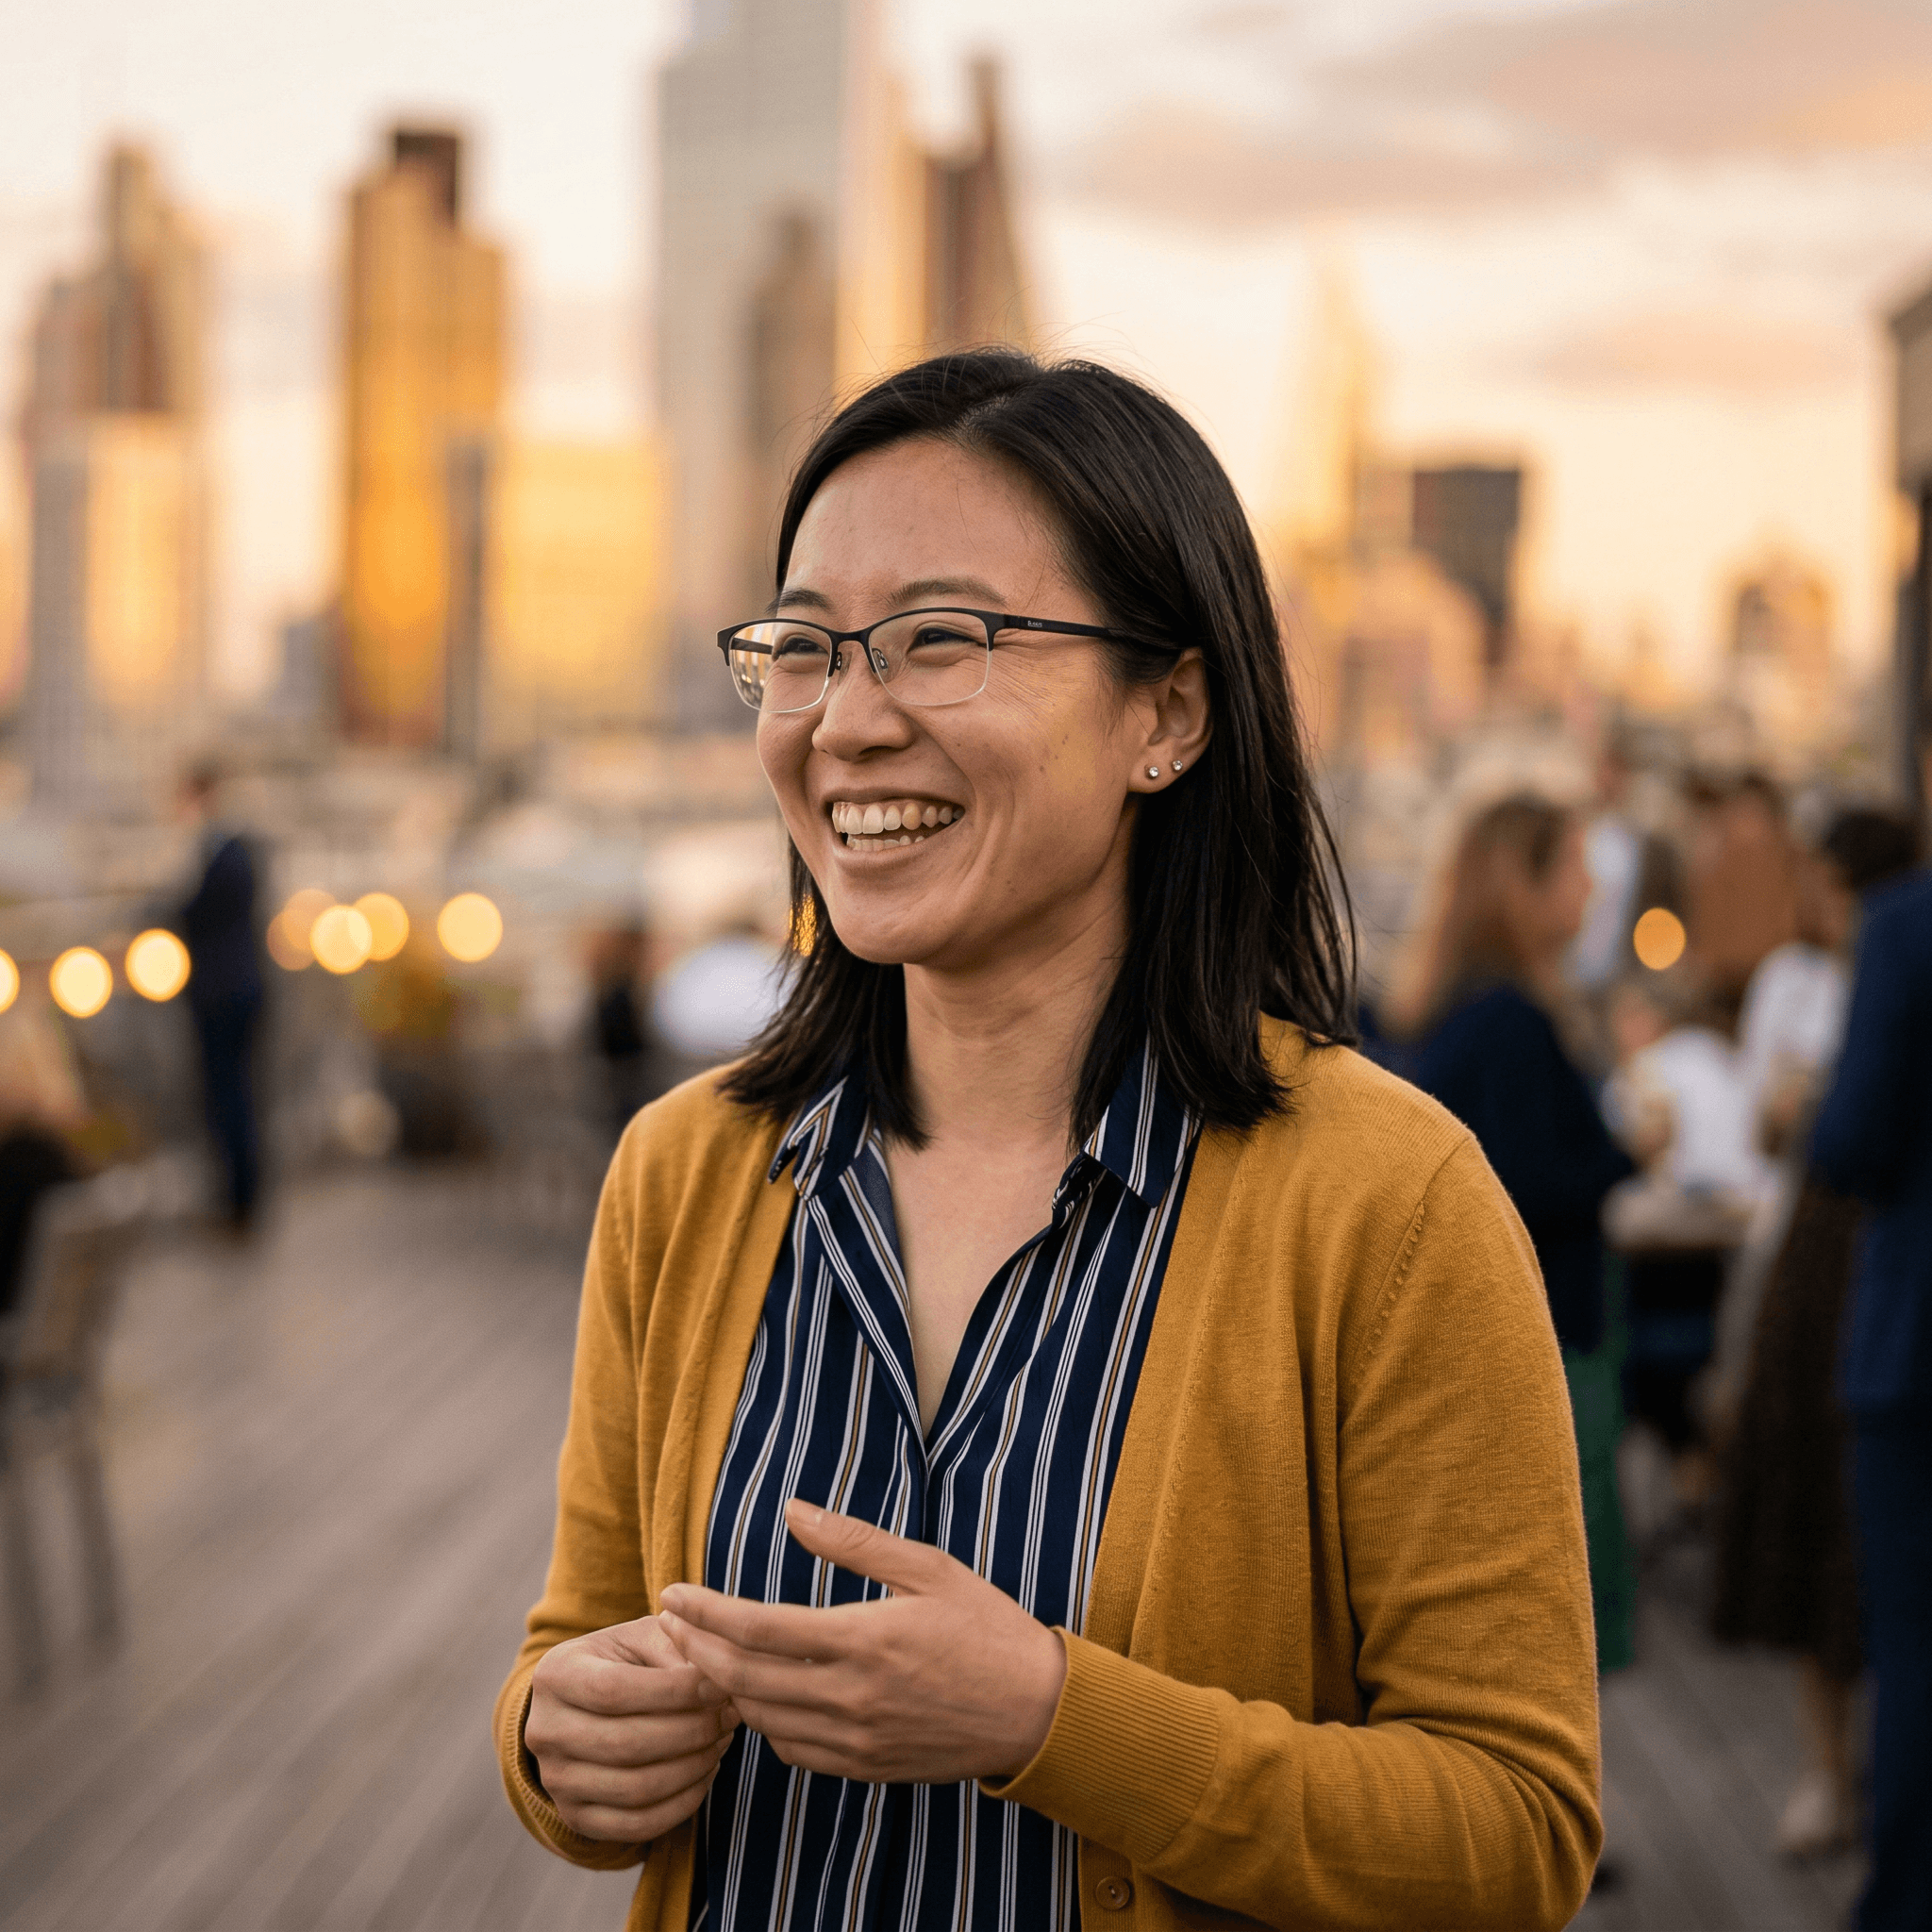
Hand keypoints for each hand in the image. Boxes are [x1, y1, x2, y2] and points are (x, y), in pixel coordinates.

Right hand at [525, 1615, 740, 1841]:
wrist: (586, 1706)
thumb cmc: (626, 1662)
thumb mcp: (644, 1638)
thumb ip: (676, 1648)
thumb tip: (715, 1681)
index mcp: (556, 1674)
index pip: (614, 1690)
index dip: (673, 1692)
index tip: (720, 1685)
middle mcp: (543, 1731)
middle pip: (625, 1744)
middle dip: (691, 1731)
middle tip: (731, 1715)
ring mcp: (556, 1781)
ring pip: (634, 1789)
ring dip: (692, 1767)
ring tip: (722, 1740)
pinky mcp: (576, 1818)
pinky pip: (636, 1825)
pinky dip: (682, 1803)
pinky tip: (707, 1772)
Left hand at [658, 1500, 1066, 1784]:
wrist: (1035, 1709)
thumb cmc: (985, 1625)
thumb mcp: (927, 1567)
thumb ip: (853, 1541)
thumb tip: (794, 1510)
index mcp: (864, 1639)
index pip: (758, 1628)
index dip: (705, 1612)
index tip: (672, 1593)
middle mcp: (852, 1696)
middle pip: (745, 1678)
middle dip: (696, 1648)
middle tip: (669, 1621)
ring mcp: (857, 1739)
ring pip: (762, 1719)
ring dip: (724, 1686)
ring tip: (703, 1653)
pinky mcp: (866, 1767)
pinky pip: (794, 1751)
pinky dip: (765, 1723)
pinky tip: (760, 1696)